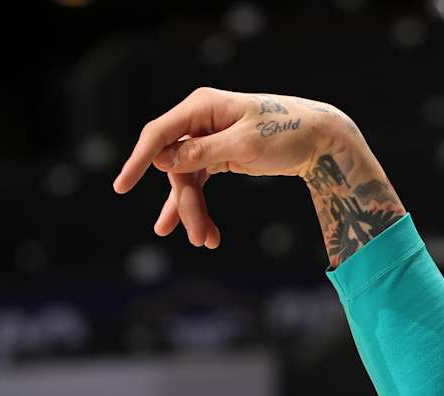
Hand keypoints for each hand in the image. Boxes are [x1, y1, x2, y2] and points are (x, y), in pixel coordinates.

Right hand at [111, 86, 348, 248]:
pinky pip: (199, 182)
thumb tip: (164, 161)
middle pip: (176, 167)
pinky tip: (197, 231)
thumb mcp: (247, 143)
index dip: (140, 160)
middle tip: (198, 238)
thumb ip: (204, 150)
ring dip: (194, 210)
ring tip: (205, 241)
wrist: (320, 139)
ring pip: (187, 179)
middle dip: (186, 204)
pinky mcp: (219, 155)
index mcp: (202, 107)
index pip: (159, 134)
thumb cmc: (288, 132)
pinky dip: (199, 205)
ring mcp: (207, 139)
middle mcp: (199, 121)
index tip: (123, 187)